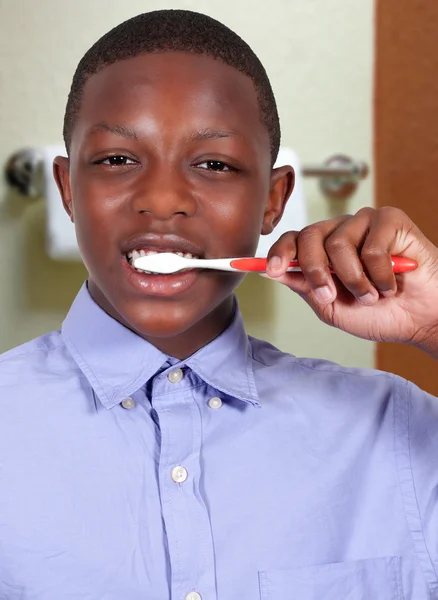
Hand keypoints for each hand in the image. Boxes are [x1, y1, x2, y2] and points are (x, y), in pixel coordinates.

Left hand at [263, 207, 437, 357]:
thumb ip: (304, 287)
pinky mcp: (391, 220)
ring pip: (338, 244)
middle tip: (331, 296)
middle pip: (309, 237)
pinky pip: (371, 247)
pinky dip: (380, 276)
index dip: (279, 252)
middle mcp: (341, 231)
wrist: (420, 320)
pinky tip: (391, 285)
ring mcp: (365, 223)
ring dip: (354, 282)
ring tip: (371, 296)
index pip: (294, 240)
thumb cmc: (379, 313)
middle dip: (315, 272)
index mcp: (323, 249)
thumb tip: (271, 270)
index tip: (270, 270)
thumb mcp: (331, 307)